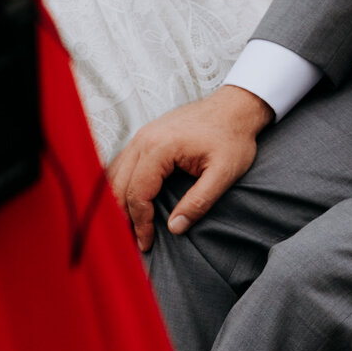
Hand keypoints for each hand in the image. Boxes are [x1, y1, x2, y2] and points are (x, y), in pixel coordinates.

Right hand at [108, 84, 269, 254]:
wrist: (236, 107)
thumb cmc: (233, 136)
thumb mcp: (224, 173)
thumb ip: (199, 202)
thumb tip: (175, 227)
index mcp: (160, 147)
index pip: (138, 194)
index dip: (140, 223)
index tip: (147, 243)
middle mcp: (145, 139)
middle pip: (119, 186)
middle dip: (123, 217)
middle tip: (131, 242)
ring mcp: (143, 135)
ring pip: (115, 175)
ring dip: (118, 202)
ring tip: (128, 227)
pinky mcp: (146, 136)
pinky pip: (123, 164)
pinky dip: (121, 185)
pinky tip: (127, 202)